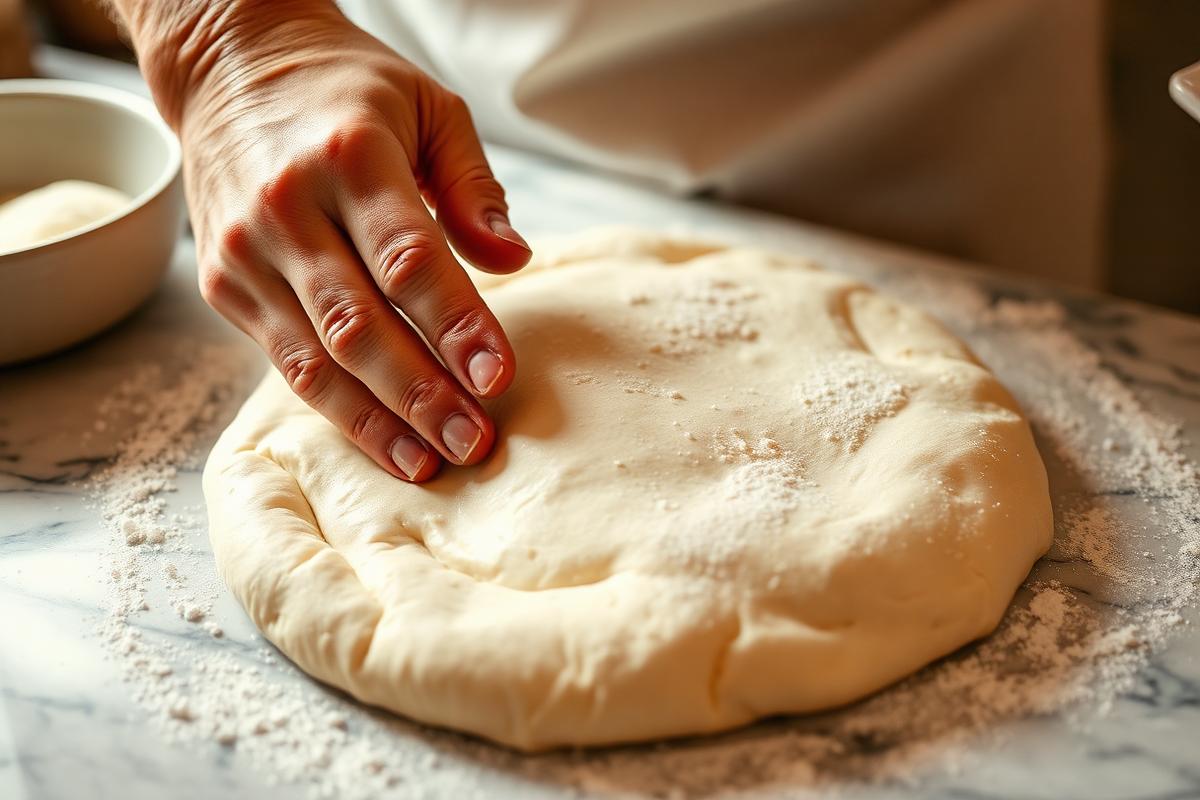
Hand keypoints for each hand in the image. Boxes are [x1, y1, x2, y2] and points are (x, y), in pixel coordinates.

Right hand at [123, 0, 530, 480]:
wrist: (228, 67)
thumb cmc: (346, 92)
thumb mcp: (428, 107)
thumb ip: (474, 185)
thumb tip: (515, 260)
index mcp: (350, 156)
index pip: (409, 257)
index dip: (455, 323)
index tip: (498, 376)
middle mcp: (288, 207)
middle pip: (358, 323)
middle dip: (422, 393)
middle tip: (475, 442)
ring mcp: (247, 251)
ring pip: (316, 358)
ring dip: (379, 419)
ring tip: (434, 461)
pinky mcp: (226, 285)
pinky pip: (287, 363)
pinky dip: (338, 410)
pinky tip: (386, 441)